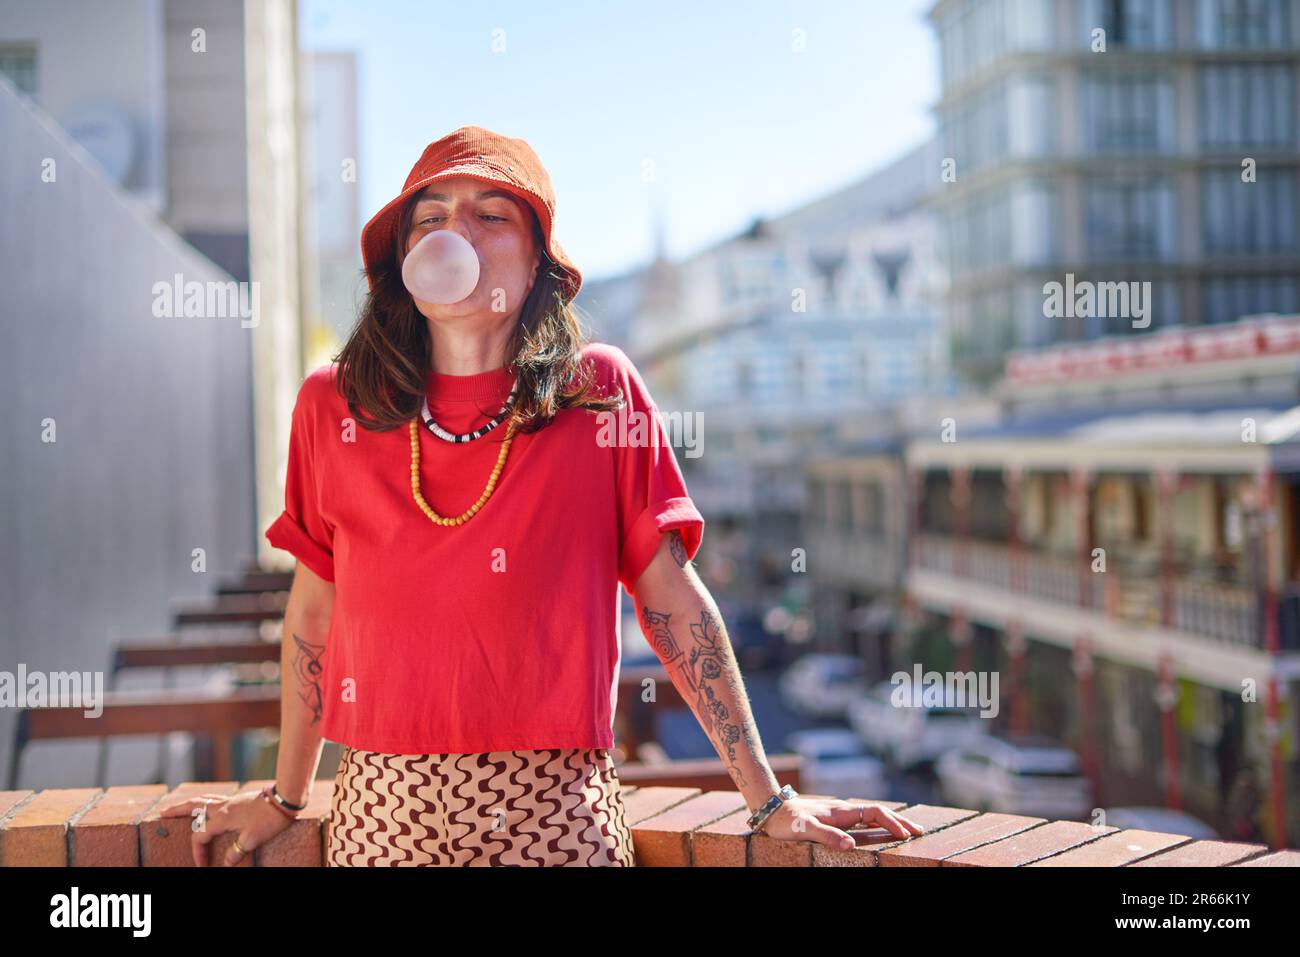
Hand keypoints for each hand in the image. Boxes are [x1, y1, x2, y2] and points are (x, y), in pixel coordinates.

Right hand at [156, 788, 297, 865]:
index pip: (200, 836)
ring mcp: (230, 800)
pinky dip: (204, 800)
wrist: (285, 798)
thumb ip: (236, 852)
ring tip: (177, 806)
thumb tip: (226, 863)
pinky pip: (215, 798)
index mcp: (222, 818)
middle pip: (193, 806)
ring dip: (188, 803)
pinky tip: (206, 803)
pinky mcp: (239, 798)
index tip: (203, 864)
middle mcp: (222, 806)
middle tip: (161, 813)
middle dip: (176, 811)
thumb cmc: (269, 819)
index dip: (198, 852)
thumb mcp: (252, 840)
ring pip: (203, 799)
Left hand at [757, 797, 924, 849]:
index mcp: (841, 812)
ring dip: (890, 822)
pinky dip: (877, 824)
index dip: (893, 823)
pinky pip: (861, 820)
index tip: (907, 835)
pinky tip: (878, 830)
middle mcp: (843, 810)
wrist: (770, 808)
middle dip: (900, 821)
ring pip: (871, 816)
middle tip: (920, 832)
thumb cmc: (786, 821)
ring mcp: (839, 813)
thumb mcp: (804, 829)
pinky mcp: (833, 818)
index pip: (875, 814)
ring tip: (906, 831)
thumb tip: (851, 846)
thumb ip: (827, 836)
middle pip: (878, 813)